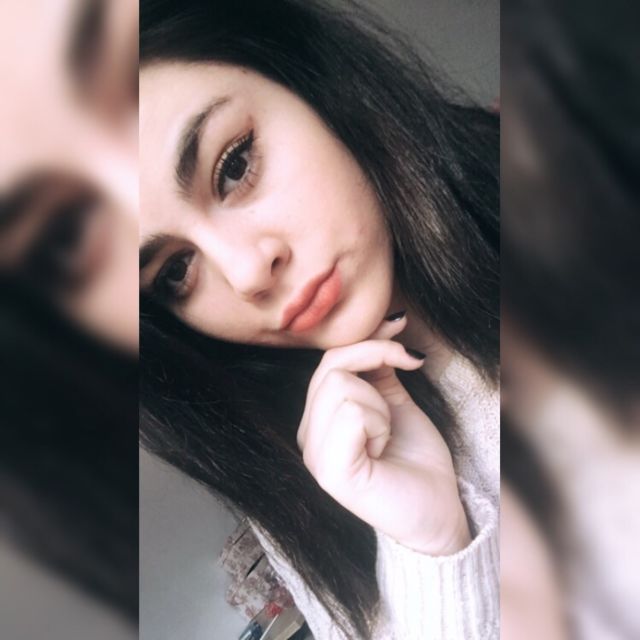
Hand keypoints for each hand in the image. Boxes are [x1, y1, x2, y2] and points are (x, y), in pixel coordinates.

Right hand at [297, 313, 470, 554]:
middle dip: (377, 364)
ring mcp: (315, 456)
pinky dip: (378, 423)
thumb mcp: (394, 399)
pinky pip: (351, 414)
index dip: (366, 340)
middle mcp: (308, 437)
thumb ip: (380, 365)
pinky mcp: (331, 472)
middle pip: (331, 367)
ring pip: (340, 386)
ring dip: (379, 404)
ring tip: (386, 434)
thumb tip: (387, 320)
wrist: (438, 510)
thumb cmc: (417, 458)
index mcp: (319, 420)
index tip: (400, 327)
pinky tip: (382, 449)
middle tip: (407, 377)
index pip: (328, 360)